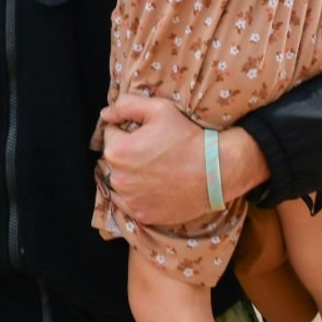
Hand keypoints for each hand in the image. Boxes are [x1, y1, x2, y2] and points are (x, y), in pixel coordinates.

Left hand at [98, 93, 267, 223]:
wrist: (216, 172)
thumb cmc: (187, 138)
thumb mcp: (159, 109)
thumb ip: (126, 106)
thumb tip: (106, 113)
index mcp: (117, 151)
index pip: (110, 134)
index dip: (128, 130)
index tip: (146, 133)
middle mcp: (118, 178)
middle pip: (113, 159)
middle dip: (126, 153)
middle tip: (153, 151)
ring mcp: (129, 200)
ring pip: (120, 181)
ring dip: (130, 174)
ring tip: (155, 169)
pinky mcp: (142, 215)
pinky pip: (130, 202)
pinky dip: (138, 195)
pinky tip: (155, 186)